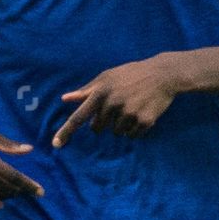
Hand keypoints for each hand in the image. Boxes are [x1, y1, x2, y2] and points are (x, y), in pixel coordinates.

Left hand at [53, 56, 178, 147]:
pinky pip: (132, 135)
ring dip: (121, 125)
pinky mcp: (144, 121)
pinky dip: (135, 129)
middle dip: (104, 122)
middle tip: (117, 107)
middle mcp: (113, 104)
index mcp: (100, 92)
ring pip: (116, 133)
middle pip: (98, 128)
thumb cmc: (130, 74)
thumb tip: (65, 99)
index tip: (56, 145)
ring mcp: (129, 113)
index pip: (79, 117)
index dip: (66, 131)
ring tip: (132, 106)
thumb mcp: (107, 77)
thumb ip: (86, 90)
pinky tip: (142, 113)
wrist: (162, 74)